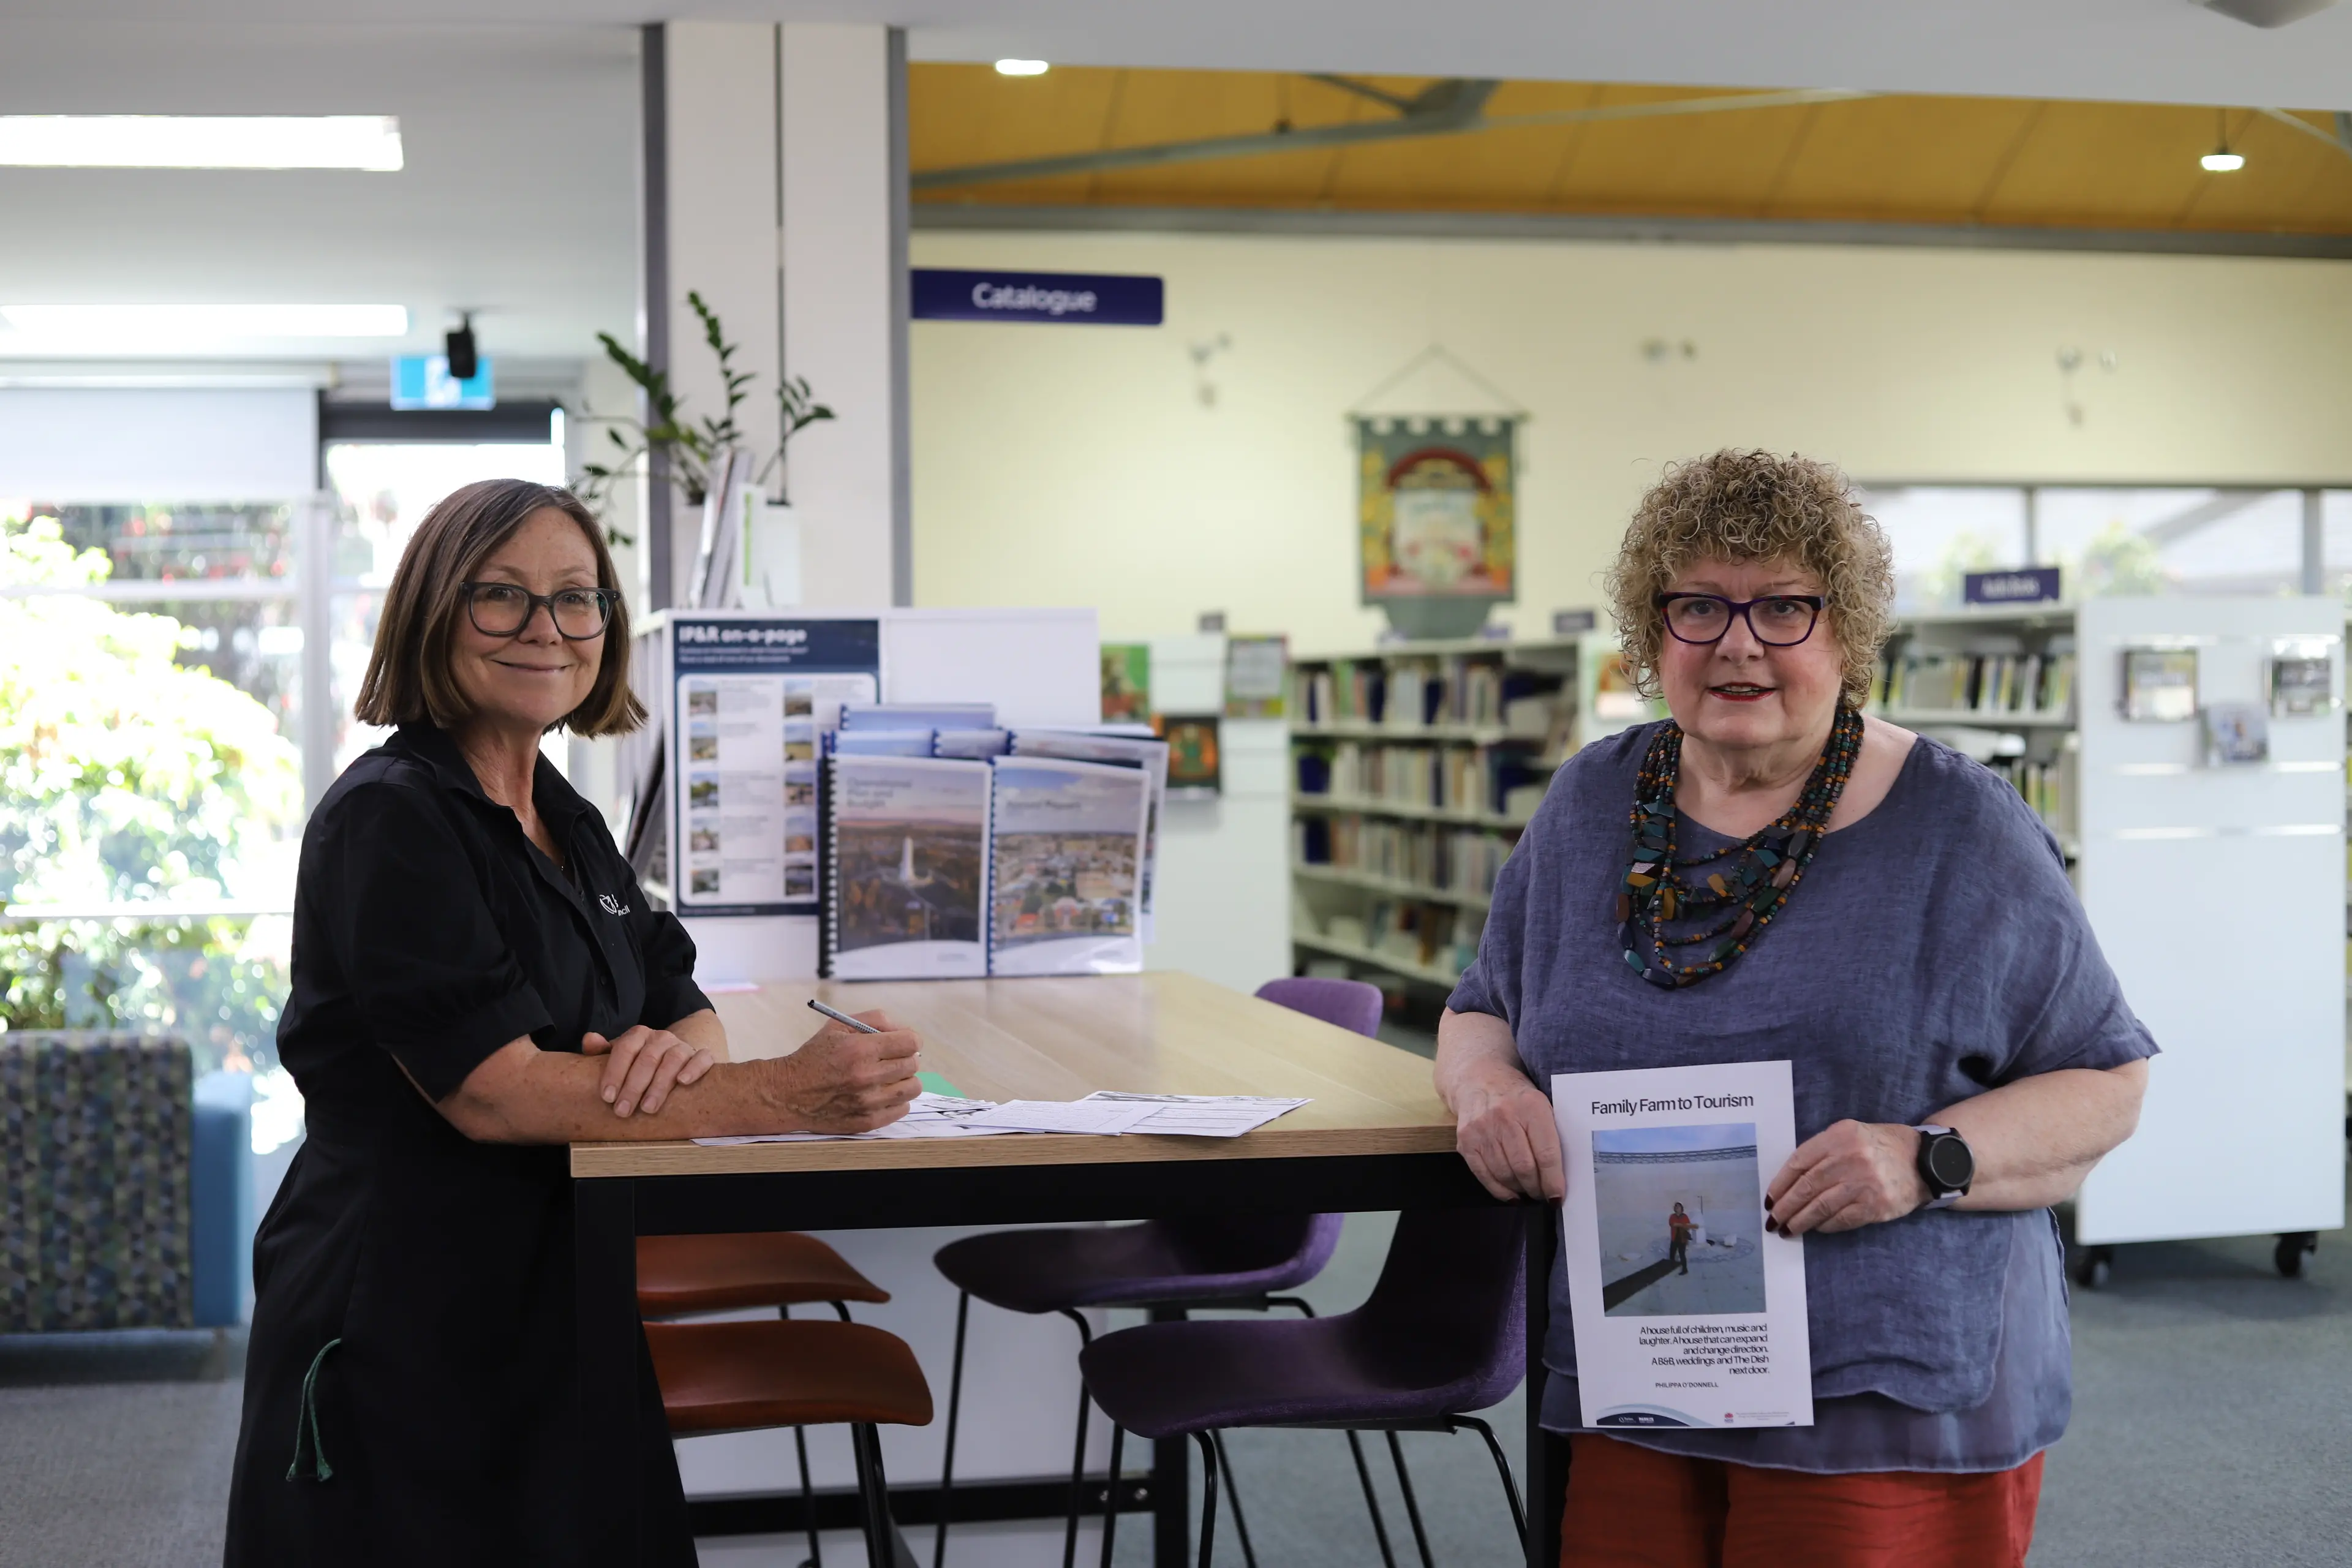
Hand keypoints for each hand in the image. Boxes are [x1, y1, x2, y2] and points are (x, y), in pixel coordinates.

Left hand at [583, 1025, 715, 1117]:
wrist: (673, 1058)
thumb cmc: (639, 1062)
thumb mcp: (619, 1057)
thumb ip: (601, 1051)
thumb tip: (589, 1039)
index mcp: (639, 1035)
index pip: (625, 1049)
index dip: (614, 1072)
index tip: (607, 1097)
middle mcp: (661, 1037)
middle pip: (647, 1058)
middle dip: (633, 1087)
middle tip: (623, 1111)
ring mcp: (682, 1046)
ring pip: (673, 1060)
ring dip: (659, 1085)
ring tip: (648, 1108)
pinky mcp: (701, 1056)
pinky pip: (702, 1058)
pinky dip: (694, 1068)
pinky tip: (683, 1082)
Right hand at [768, 1009, 923, 1133]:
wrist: (789, 1093)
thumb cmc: (815, 1057)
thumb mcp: (838, 1026)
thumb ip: (875, 1020)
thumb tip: (904, 1031)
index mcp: (860, 1049)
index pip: (911, 1043)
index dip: (910, 1040)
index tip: (903, 1043)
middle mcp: (867, 1077)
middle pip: (913, 1065)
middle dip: (905, 1058)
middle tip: (891, 1060)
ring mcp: (868, 1102)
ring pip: (912, 1088)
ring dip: (904, 1080)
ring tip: (887, 1077)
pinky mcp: (867, 1121)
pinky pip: (902, 1109)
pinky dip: (896, 1100)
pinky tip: (880, 1093)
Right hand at [1450, 1063, 1564, 1202]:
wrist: (1478, 1079)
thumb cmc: (1516, 1096)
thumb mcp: (1540, 1103)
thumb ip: (1551, 1133)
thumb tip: (1562, 1174)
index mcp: (1531, 1106)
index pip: (1546, 1153)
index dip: (1553, 1180)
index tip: (1558, 1196)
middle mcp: (1504, 1116)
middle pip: (1524, 1167)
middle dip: (1537, 1188)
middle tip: (1544, 1194)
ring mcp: (1481, 1129)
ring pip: (1504, 1174)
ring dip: (1520, 1189)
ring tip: (1528, 1191)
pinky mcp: (1465, 1141)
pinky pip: (1484, 1175)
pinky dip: (1500, 1190)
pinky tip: (1511, 1193)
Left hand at [1765, 1121, 1926, 1235]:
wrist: (1924, 1161)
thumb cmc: (1880, 1147)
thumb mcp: (1849, 1134)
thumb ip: (1822, 1150)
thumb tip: (1789, 1180)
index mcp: (1840, 1136)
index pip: (1799, 1162)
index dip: (1780, 1183)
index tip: (1770, 1198)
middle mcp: (1852, 1158)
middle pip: (1807, 1186)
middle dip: (1785, 1206)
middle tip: (1772, 1219)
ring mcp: (1865, 1183)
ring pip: (1821, 1206)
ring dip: (1800, 1221)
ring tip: (1787, 1229)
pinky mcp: (1876, 1206)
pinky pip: (1841, 1219)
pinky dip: (1824, 1226)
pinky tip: (1815, 1228)